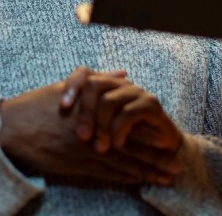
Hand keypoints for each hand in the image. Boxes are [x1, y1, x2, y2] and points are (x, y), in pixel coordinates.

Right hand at [0, 79, 179, 185]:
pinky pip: (106, 174)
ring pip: (122, 164)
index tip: (172, 144)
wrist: (11, 130)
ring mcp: (86, 151)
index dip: (152, 138)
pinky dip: (124, 178)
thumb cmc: (37, 106)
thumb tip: (124, 74)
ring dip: (146, 172)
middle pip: (132, 148)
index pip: (130, 127)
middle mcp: (93, 132)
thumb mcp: (66, 87)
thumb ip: (98, 81)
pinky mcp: (76, 165)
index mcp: (94, 112)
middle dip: (156, 160)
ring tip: (166, 179)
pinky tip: (138, 182)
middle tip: (177, 168)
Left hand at [60, 67, 181, 157]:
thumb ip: (84, 115)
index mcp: (107, 85)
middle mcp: (121, 84)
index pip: (84, 73)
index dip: (71, 87)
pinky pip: (128, 113)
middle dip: (86, 112)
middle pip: (94, 84)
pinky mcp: (151, 104)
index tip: (63, 108)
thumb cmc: (124, 136)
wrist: (160, 148)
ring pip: (109, 100)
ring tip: (100, 147)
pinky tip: (117, 144)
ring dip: (102, 128)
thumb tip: (61, 109)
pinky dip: (119, 131)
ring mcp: (137, 92)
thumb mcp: (100, 127)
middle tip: (83, 136)